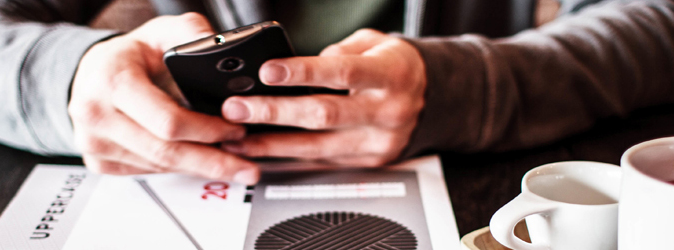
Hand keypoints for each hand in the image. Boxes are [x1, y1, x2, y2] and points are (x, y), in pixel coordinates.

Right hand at [69, 13, 258, 183]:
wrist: (92, 72)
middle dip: (212, 162)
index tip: (235, 130)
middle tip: (245, 168)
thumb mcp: (161, 31)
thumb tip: (218, 47)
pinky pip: (147, 171)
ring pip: (159, 166)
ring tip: (230, 164)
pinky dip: (177, 168)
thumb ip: (191, 33)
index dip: (207, 130)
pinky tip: (197, 162)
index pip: (168, 121)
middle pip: (166, 152)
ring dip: (198, 167)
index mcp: (112, 81)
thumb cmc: (129, 55)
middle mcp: (96, 115)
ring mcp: (94, 143)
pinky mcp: (98, 162)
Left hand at [220, 29, 426, 166]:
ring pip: (318, 147)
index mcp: (391, 75)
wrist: (435, 99)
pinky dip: (290, 157)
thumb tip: (297, 66)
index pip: (342, 72)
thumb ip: (339, 51)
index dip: (303, 72)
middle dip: (275, 112)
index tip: (268, 71)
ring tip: (238, 138)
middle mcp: (387, 111)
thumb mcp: (375, 43)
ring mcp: (378, 142)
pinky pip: (323, 161)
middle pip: (324, 115)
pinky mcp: (369, 161)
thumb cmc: (396, 67)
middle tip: (238, 108)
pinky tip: (264, 152)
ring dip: (272, 144)